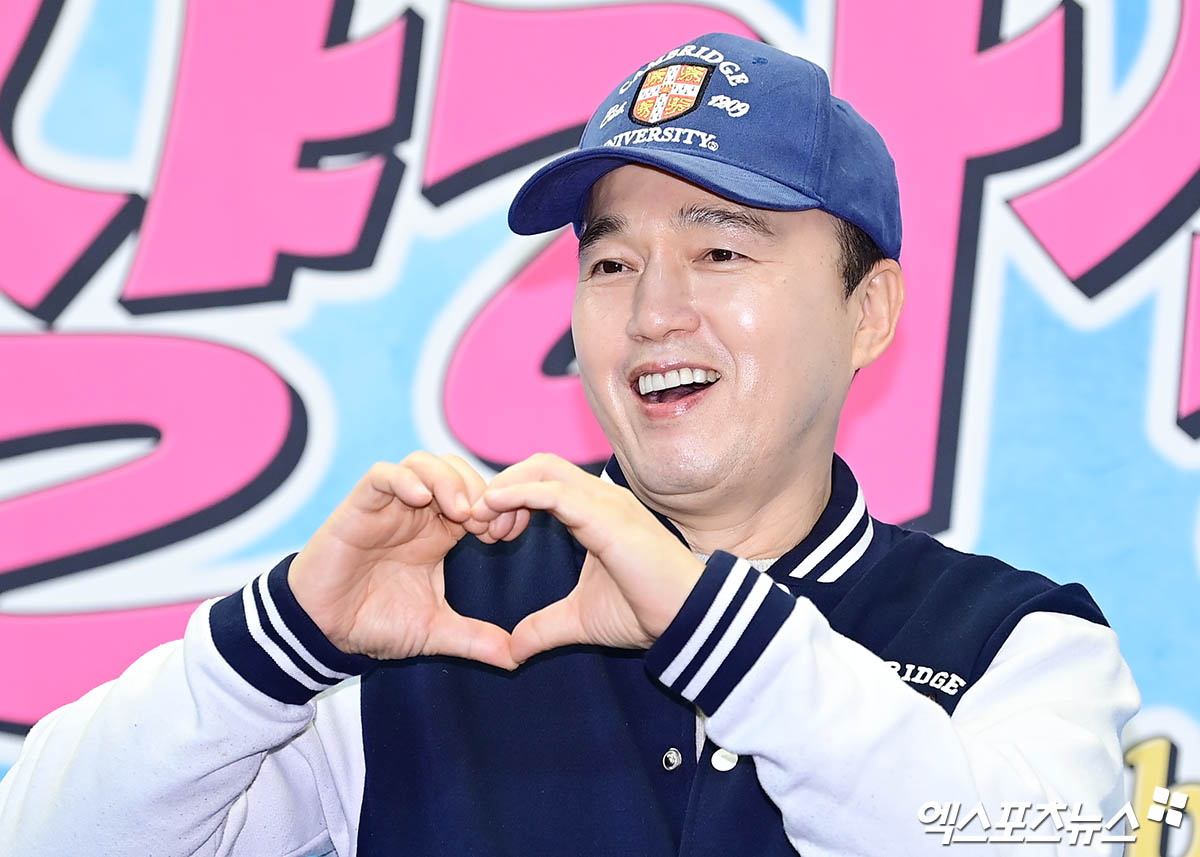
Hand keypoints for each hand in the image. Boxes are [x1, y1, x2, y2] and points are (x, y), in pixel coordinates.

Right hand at [288, 452, 528, 668]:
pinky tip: (421, 500)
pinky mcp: (359, 506)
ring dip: (448, 479)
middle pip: (457, 470)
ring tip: (459, 512)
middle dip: (478, 489)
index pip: (478, 497)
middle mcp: (417, 513)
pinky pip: (383, 475)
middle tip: (485, 523)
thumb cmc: (375, 623)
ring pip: (424, 463)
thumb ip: (475, 639)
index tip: (506, 534)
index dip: (499, 507)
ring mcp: (389, 506)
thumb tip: (517, 659)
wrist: (325, 631)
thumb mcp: (435, 631)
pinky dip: (405, 479)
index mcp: (440, 533)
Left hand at [473, 453, 703, 662]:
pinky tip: (494, 508)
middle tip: (478, 526)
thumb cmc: (646, 612)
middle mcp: (601, 498)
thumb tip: (511, 652)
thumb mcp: (579, 620)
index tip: (486, 534)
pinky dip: (519, 494)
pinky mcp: (607, 516)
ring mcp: (606, 502)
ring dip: (504, 489)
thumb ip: (543, 628)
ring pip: (543, 468)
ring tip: (482, 521)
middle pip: (538, 464)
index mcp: (595, 512)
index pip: (542, 480)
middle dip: (500, 487)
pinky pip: (554, 491)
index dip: (508, 497)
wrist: (686, 622)